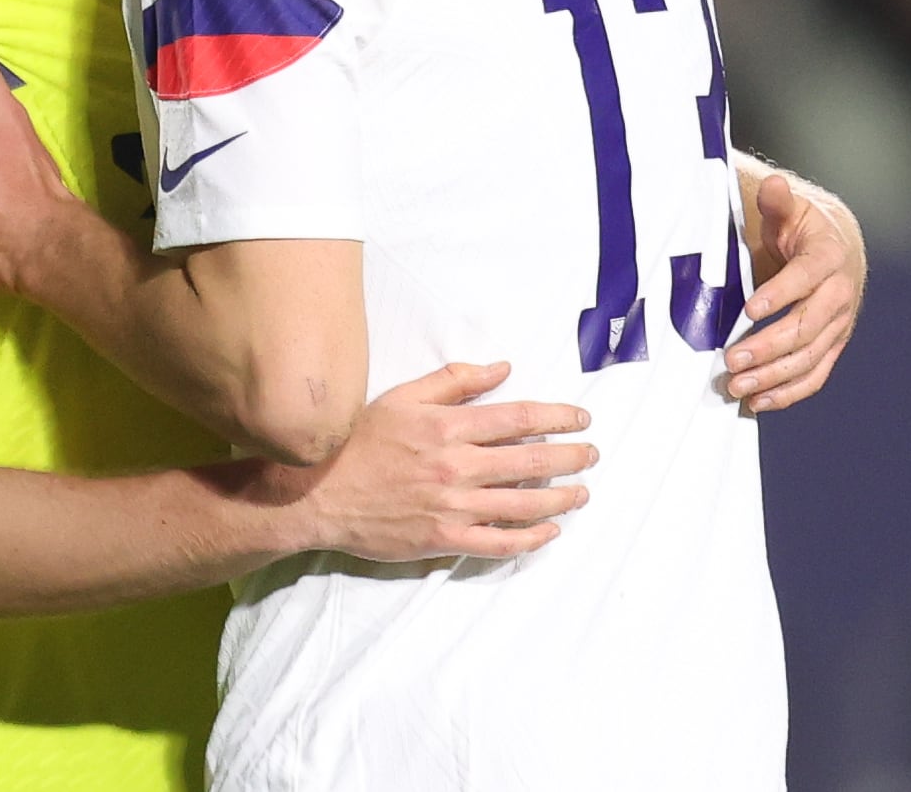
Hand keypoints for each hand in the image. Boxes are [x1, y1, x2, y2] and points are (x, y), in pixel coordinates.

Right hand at [268, 362, 594, 561]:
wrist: (318, 495)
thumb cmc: (358, 442)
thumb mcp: (401, 397)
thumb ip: (453, 381)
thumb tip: (502, 369)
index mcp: (448, 427)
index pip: (519, 418)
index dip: (558, 418)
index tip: (581, 420)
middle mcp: (456, 466)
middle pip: (531, 461)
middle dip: (571, 458)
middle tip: (592, 455)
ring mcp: (453, 506)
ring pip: (524, 503)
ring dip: (561, 498)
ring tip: (581, 493)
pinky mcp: (445, 539)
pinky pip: (499, 542)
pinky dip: (530, 539)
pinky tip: (549, 533)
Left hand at [727, 173, 863, 412]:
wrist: (837, 247)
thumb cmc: (802, 227)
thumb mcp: (790, 209)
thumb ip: (778, 201)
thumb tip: (774, 185)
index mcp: (828, 256)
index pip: (806, 277)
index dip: (780, 294)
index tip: (750, 310)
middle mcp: (839, 294)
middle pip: (807, 326)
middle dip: (769, 346)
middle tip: (731, 360)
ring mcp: (838, 324)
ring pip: (811, 357)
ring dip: (775, 377)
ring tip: (738, 386)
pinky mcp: (832, 345)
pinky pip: (815, 374)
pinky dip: (789, 392)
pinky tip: (759, 402)